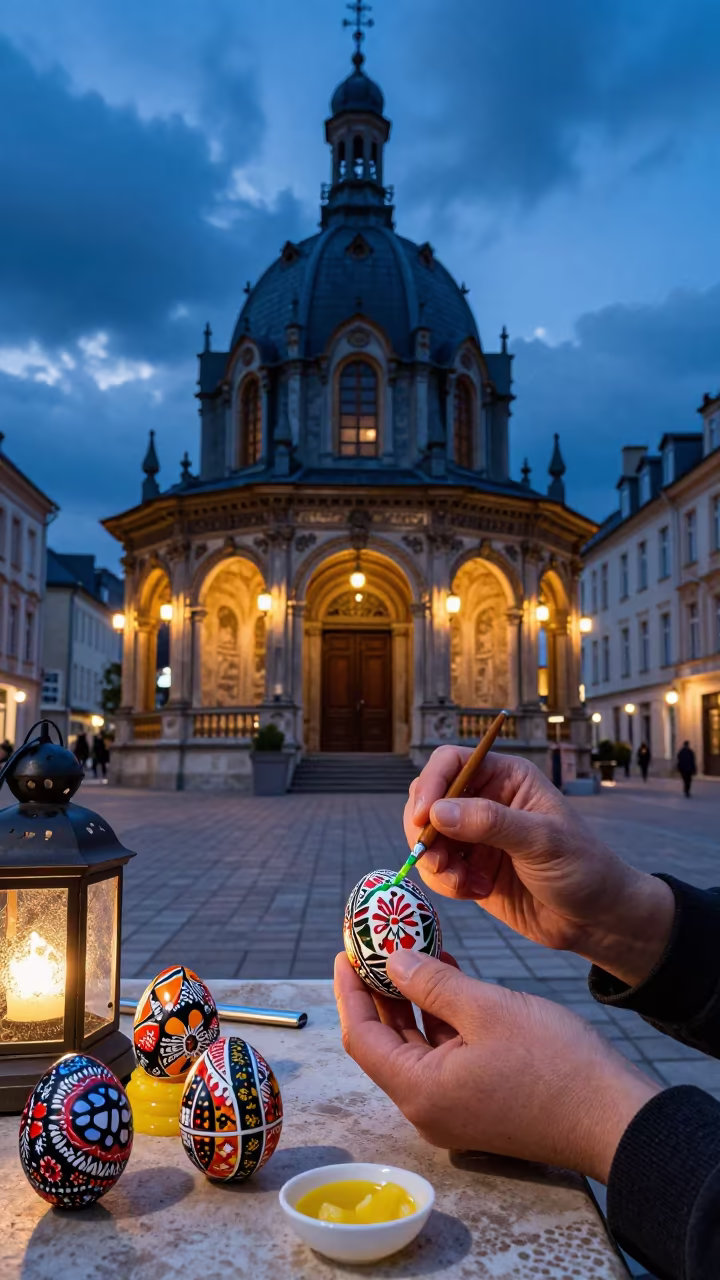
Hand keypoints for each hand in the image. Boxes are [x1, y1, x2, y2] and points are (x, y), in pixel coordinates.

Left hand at [335, 950, 658, 1183]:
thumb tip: (392, 960)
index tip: (345, 952)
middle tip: (374, 944)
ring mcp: (454, 1109)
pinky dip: (441, 1018)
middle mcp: (428, 1107)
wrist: (615, 1117)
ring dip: (413, 1000)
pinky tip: (449, 975)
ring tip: (412, 948)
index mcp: (419, 1091)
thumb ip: (432, 983)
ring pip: (417, 1046)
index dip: (349, 991)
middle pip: (386, 1042)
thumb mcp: (487, 1009)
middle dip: (379, 990)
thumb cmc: (555, 1064)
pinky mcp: (479, 1103)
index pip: (361, 1037)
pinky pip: (445, 1056)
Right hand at [405, 747, 673, 985]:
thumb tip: (437, 812)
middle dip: (424, 830)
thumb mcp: (542, 840)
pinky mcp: (471, 867)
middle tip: (435, 859)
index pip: (451, 762)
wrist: (595, 919)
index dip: (430, 784)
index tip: (422, 819)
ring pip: (427, 836)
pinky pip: (438, 868)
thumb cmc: (582, 868)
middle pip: (429, 798)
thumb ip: (490, 822)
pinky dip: (445, 882)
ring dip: (434, 861)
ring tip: (462, 883)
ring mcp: (475, 835)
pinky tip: (476, 892)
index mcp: (506, 777)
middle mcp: (485, 800)